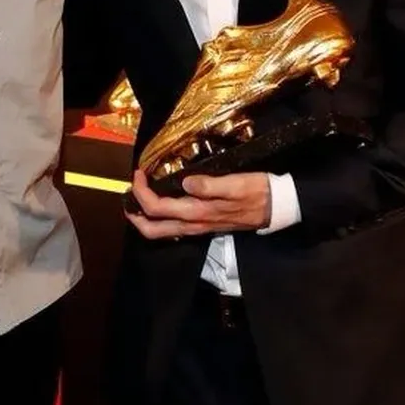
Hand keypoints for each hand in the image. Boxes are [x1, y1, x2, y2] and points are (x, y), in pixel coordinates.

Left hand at [124, 169, 270, 239]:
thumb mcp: (235, 184)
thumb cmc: (256, 191)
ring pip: (162, 232)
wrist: (275, 207)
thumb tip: (185, 181)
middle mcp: (194, 224)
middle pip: (153, 230)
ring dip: (145, 218)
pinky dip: (160, 218)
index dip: (141, 192)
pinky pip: (174, 228)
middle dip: (134, 214)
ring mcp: (199, 228)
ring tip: (138, 199)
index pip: (157, 208)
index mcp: (198, 212)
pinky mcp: (204, 226)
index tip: (138, 172)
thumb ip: (210, 185)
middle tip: (129, 192)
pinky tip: (161, 204)